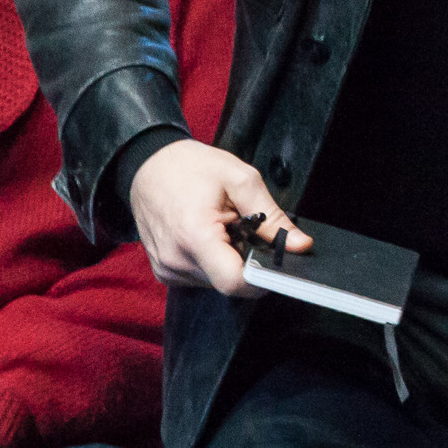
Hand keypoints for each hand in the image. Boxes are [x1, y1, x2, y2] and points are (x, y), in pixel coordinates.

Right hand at [130, 139, 307, 293]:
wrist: (147, 164)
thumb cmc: (191, 167)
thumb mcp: (240, 179)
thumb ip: (272, 216)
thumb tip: (300, 246)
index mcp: (195, 237)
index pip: (236, 282)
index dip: (262, 277)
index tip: (274, 261)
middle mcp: (176, 260)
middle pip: (228, 283)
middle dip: (246, 262)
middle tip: (245, 231)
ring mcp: (166, 269)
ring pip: (215, 282)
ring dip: (228, 260)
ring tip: (223, 228)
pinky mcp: (163, 271)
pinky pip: (200, 277)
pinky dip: (212, 261)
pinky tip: (209, 236)